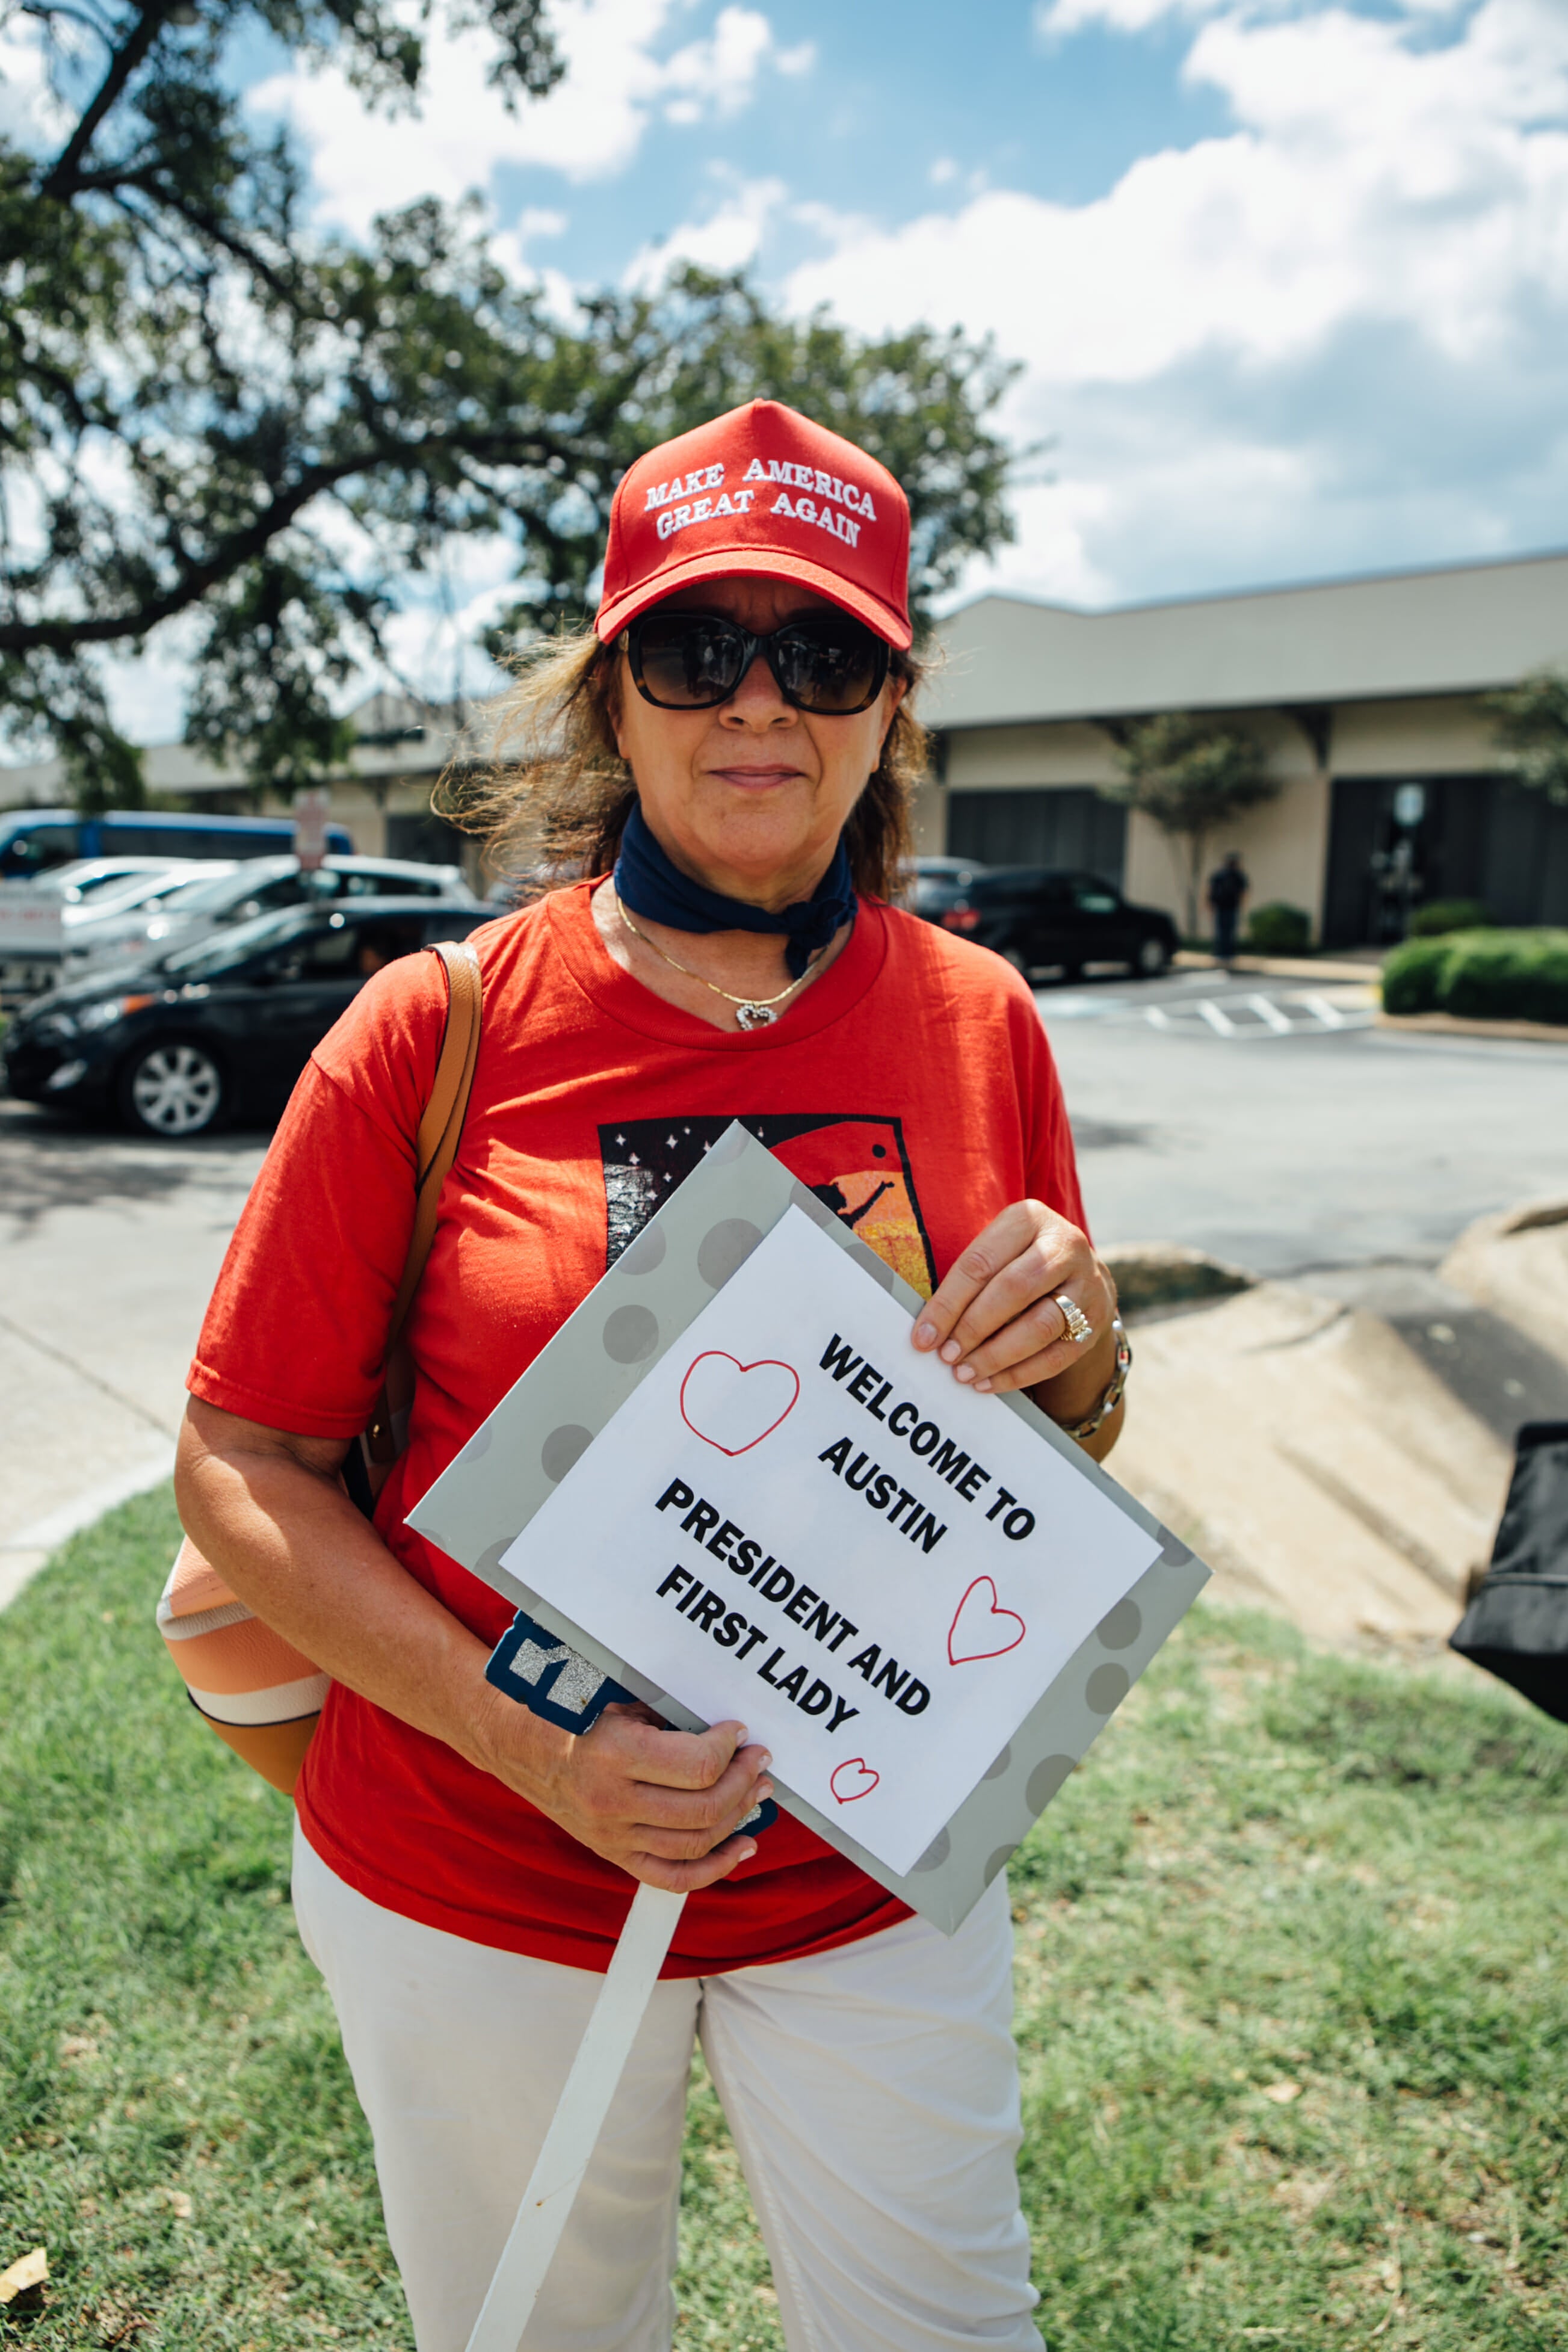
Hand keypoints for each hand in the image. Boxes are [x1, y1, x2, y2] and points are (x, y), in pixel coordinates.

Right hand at [474, 1690, 773, 1892]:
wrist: (513, 1742)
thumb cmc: (566, 1709)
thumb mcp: (616, 1698)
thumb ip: (667, 1718)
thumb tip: (722, 1732)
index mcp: (613, 1755)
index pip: (697, 1766)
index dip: (728, 1747)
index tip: (738, 1730)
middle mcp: (612, 1802)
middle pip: (703, 1808)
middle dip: (743, 1781)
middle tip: (759, 1759)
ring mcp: (611, 1836)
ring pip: (694, 1843)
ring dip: (737, 1816)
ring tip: (758, 1792)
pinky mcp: (612, 1854)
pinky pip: (671, 1877)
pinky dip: (713, 1868)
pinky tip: (742, 1846)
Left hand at [911, 1199, 1117, 1398]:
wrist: (1079, 1272)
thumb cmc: (1018, 1261)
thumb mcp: (996, 1249)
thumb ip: (967, 1279)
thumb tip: (928, 1331)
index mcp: (1029, 1219)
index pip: (980, 1263)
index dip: (948, 1304)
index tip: (923, 1337)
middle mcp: (1065, 1246)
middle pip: (1013, 1290)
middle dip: (973, 1328)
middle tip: (946, 1355)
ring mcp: (1087, 1284)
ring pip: (1040, 1326)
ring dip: (996, 1356)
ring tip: (964, 1372)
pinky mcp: (1096, 1321)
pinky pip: (1056, 1356)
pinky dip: (1018, 1374)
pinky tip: (989, 1383)